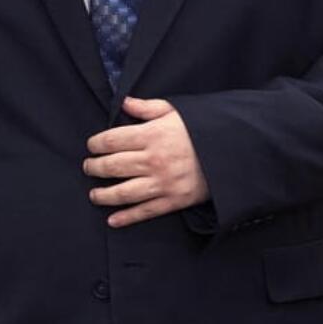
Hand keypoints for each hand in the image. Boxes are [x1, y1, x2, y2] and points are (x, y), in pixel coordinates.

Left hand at [84, 97, 208, 227]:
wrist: (234, 152)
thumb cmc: (203, 129)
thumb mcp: (176, 111)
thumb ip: (147, 108)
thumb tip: (124, 103)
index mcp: (152, 135)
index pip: (112, 140)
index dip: (96, 144)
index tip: (91, 146)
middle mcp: (154, 160)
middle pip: (113, 166)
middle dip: (94, 168)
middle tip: (88, 167)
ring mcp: (163, 182)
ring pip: (124, 192)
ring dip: (103, 195)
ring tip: (94, 194)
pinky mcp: (174, 200)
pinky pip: (145, 211)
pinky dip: (127, 217)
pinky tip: (112, 220)